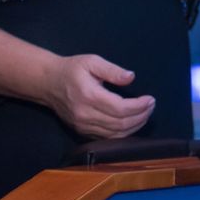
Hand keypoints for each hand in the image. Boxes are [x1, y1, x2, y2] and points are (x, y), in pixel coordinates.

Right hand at [39, 53, 154, 139]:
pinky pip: (107, 138)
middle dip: (141, 116)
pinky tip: (132, 123)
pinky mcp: (82, 132)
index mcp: (89, 96)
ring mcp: (83, 126)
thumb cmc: (72, 69)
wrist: (48, 82)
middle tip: (151, 106)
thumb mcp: (92, 61)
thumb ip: (112, 70)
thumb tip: (131, 77)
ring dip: (135, 126)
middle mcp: (86, 114)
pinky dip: (123, 133)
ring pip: (115, 134)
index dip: (139, 106)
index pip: (120, 108)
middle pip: (120, 124)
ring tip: (145, 114)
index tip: (150, 99)